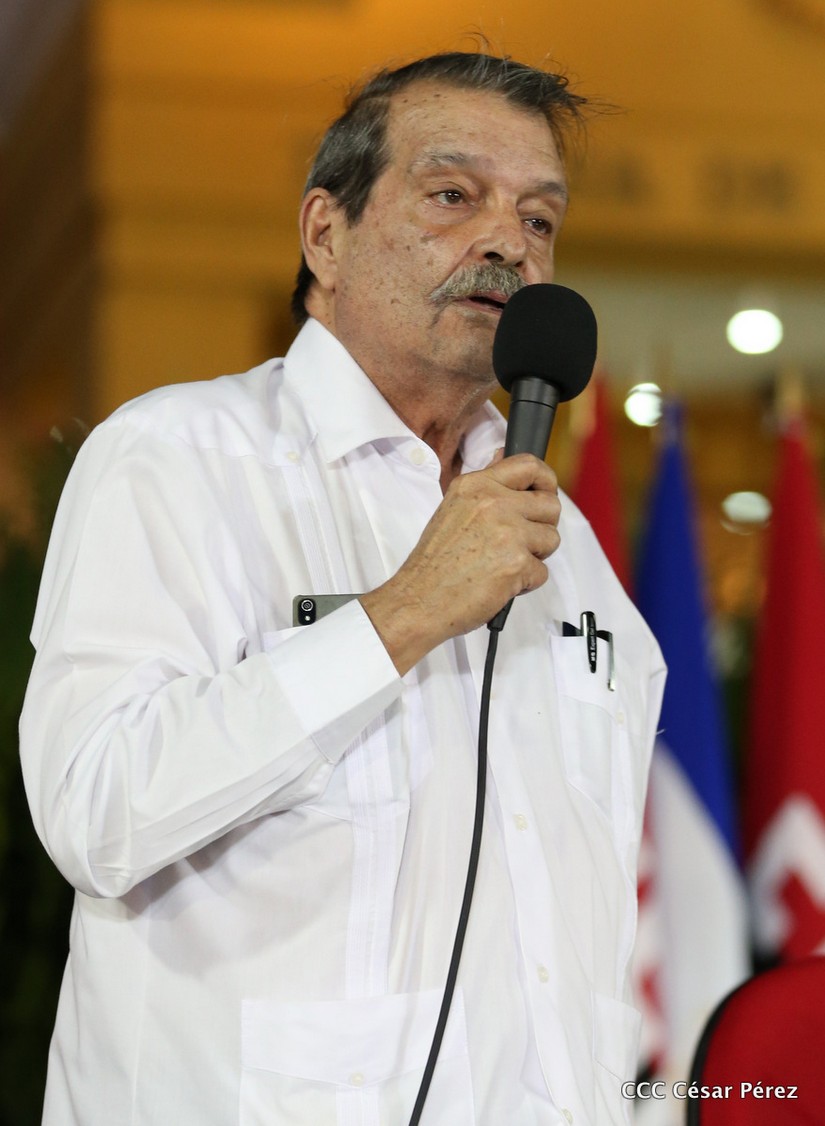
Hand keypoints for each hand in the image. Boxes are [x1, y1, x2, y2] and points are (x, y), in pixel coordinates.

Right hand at [360, 453, 560, 673]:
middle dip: (542, 526)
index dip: (545, 480)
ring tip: (504, 563)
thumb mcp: (453, 508)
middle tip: (520, 541)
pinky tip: (500, 582)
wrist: (419, 599)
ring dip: (535, 556)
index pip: (529, 465)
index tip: (544, 494)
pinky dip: (526, 583)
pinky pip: (542, 572)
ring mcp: (508, 533)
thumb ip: (485, 488)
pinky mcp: (517, 564)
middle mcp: (494, 503)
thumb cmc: (434, 562)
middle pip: (551, 505)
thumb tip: (505, 456)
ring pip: (551, 539)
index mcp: (476, 486)